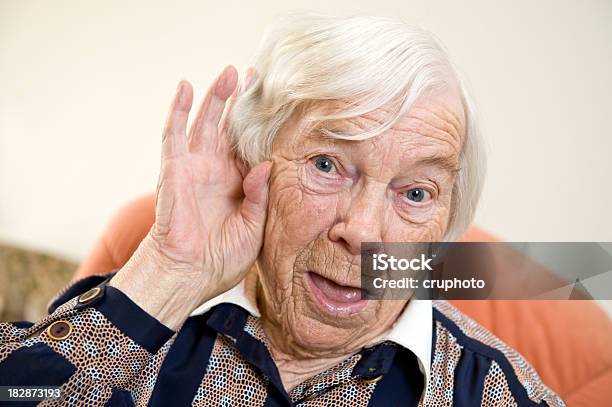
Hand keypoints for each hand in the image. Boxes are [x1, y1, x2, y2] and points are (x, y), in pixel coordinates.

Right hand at [110, 66, 270, 328]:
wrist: (190, 274)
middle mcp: (218, 169)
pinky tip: (186, 86)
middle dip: (243, 102)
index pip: (252, 145)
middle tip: (258, 77)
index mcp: (239, 183)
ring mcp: (195, 166)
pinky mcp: (174, 168)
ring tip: (231, 72)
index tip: (280, 103)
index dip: (262, 126)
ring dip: (217, 97)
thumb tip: (266, 165)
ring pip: (206, 122)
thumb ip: (261, 196)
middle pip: (231, 126)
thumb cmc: (223, 257)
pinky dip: (178, 109)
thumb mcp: (254, 227)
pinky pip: (174, 133)